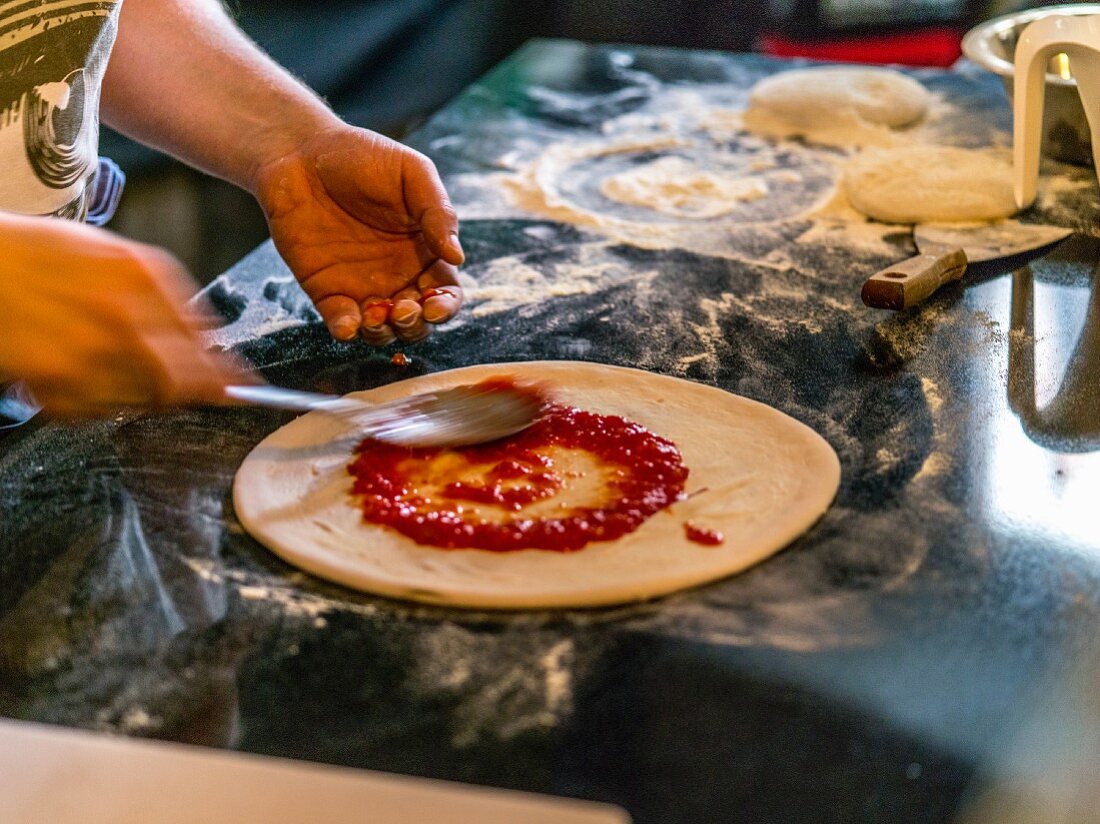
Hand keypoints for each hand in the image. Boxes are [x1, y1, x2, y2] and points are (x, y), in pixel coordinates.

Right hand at [0, 213, 243, 417]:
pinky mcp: (55, 380)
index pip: (205, 344)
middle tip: (203, 396)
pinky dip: (100, 403)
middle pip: (186, 381)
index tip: (242, 386)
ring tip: (117, 372)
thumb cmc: (41, 254)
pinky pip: (99, 410)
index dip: (228, 372)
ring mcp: (90, 352)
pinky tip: (83, 376)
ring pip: (147, 401)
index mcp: (144, 277)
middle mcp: (124, 316)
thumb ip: (165, 293)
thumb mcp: (116, 255)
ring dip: (147, 396)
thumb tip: (207, 334)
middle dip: (198, 392)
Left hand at [252, 124, 464, 344]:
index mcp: (425, 252)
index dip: (446, 307)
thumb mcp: (411, 173)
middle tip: (404, 309)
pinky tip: (348, 324)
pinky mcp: (326, 291)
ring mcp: (361, 287)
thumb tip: (458, 257)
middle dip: (415, 325)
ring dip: (384, 334)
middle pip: (418, 321)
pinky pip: (342, 323)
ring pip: (382, 331)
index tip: (435, 305)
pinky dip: (348, 332)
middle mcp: (397, 276)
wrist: (299, 152)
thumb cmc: (362, 156)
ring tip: (375, 315)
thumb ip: (437, 212)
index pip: (446, 293)